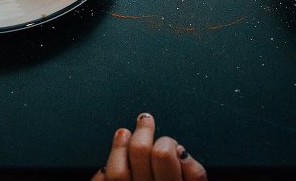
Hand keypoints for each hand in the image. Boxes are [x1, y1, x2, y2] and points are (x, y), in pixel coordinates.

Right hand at [91, 113, 206, 180]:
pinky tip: (183, 157)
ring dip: (164, 141)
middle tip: (144, 121)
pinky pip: (195, 174)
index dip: (118, 149)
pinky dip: (189, 161)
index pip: (117, 173)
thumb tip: (100, 173)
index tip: (122, 132)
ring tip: (163, 139)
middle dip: (143, 133)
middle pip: (141, 154)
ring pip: (164, 156)